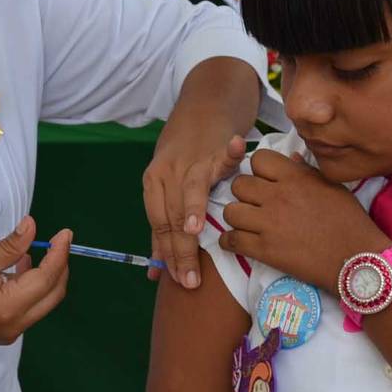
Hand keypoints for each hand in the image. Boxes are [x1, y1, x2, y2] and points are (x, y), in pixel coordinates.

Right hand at [0, 216, 71, 346]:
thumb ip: (9, 246)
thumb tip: (32, 226)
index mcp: (9, 308)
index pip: (47, 278)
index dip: (59, 253)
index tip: (65, 233)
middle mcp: (17, 324)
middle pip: (54, 293)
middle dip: (60, 265)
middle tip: (58, 240)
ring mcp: (13, 332)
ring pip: (46, 301)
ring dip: (47, 276)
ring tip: (35, 250)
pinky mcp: (7, 331)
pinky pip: (32, 307)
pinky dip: (34, 287)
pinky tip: (21, 268)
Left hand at [143, 133, 246, 288]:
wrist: (202, 109)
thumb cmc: (185, 156)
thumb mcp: (167, 188)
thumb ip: (162, 231)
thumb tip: (154, 275)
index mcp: (154, 183)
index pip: (158, 225)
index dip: (167, 255)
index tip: (178, 281)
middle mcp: (168, 171)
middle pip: (171, 215)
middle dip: (181, 250)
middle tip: (191, 281)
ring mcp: (192, 160)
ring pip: (189, 192)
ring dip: (192, 212)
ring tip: (194, 233)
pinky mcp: (216, 149)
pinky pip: (224, 155)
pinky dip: (231, 153)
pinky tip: (237, 149)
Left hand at [218, 150, 389, 292]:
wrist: (356, 259)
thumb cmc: (350, 221)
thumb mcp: (332, 187)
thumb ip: (306, 171)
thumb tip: (290, 158)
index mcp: (295, 177)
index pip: (258, 159)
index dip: (259, 170)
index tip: (266, 181)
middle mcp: (277, 196)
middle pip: (239, 184)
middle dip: (244, 193)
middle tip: (255, 204)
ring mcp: (268, 223)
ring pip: (230, 211)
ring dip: (237, 217)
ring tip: (247, 224)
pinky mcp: (264, 249)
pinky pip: (230, 240)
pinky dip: (230, 241)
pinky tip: (239, 242)